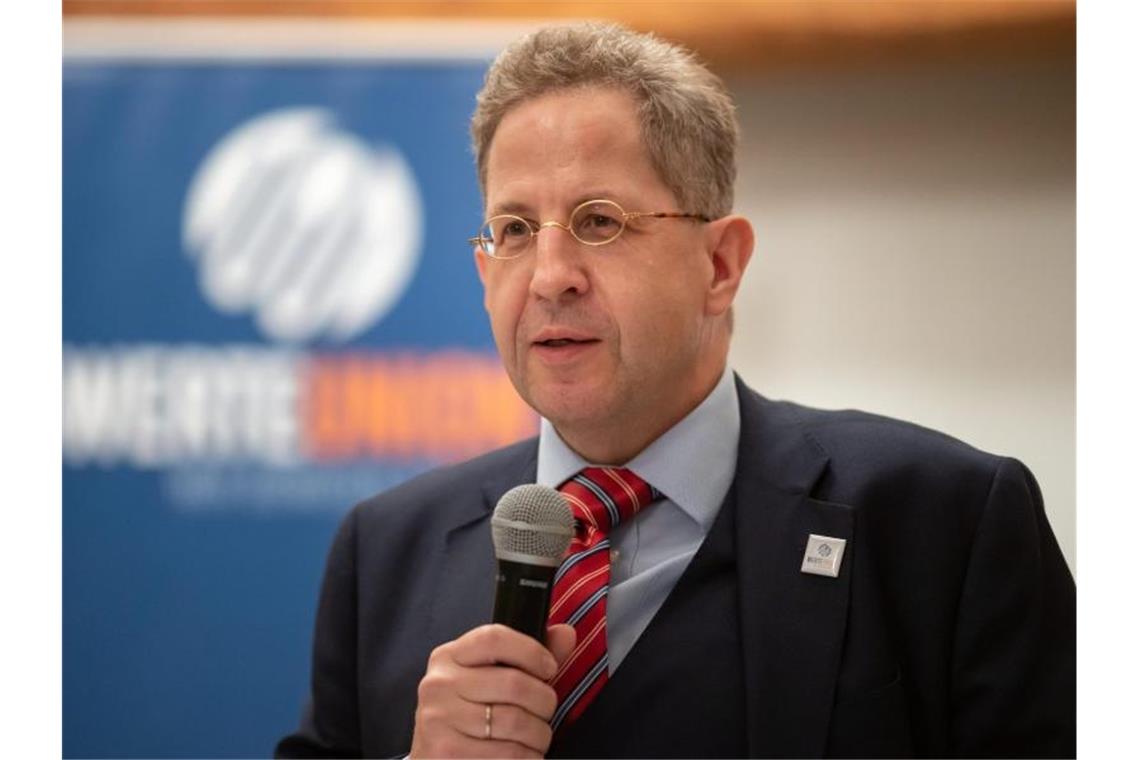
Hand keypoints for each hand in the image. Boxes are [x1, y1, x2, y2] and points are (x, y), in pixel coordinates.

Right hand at [410, 623, 576, 757]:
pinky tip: (525, 755)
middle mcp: (439, 684)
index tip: (549, 668)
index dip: (531, 651)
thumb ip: (528, 657)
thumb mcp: (492, 678)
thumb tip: (566, 633)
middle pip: (513, 683)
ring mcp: (439, 719)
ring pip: (516, 722)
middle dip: (544, 701)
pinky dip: (529, 757)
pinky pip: (509, 754)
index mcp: (449, 657)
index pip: (494, 638)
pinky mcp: (447, 753)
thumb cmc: (471, 715)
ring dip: (539, 734)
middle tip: (545, 712)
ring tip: (537, 737)